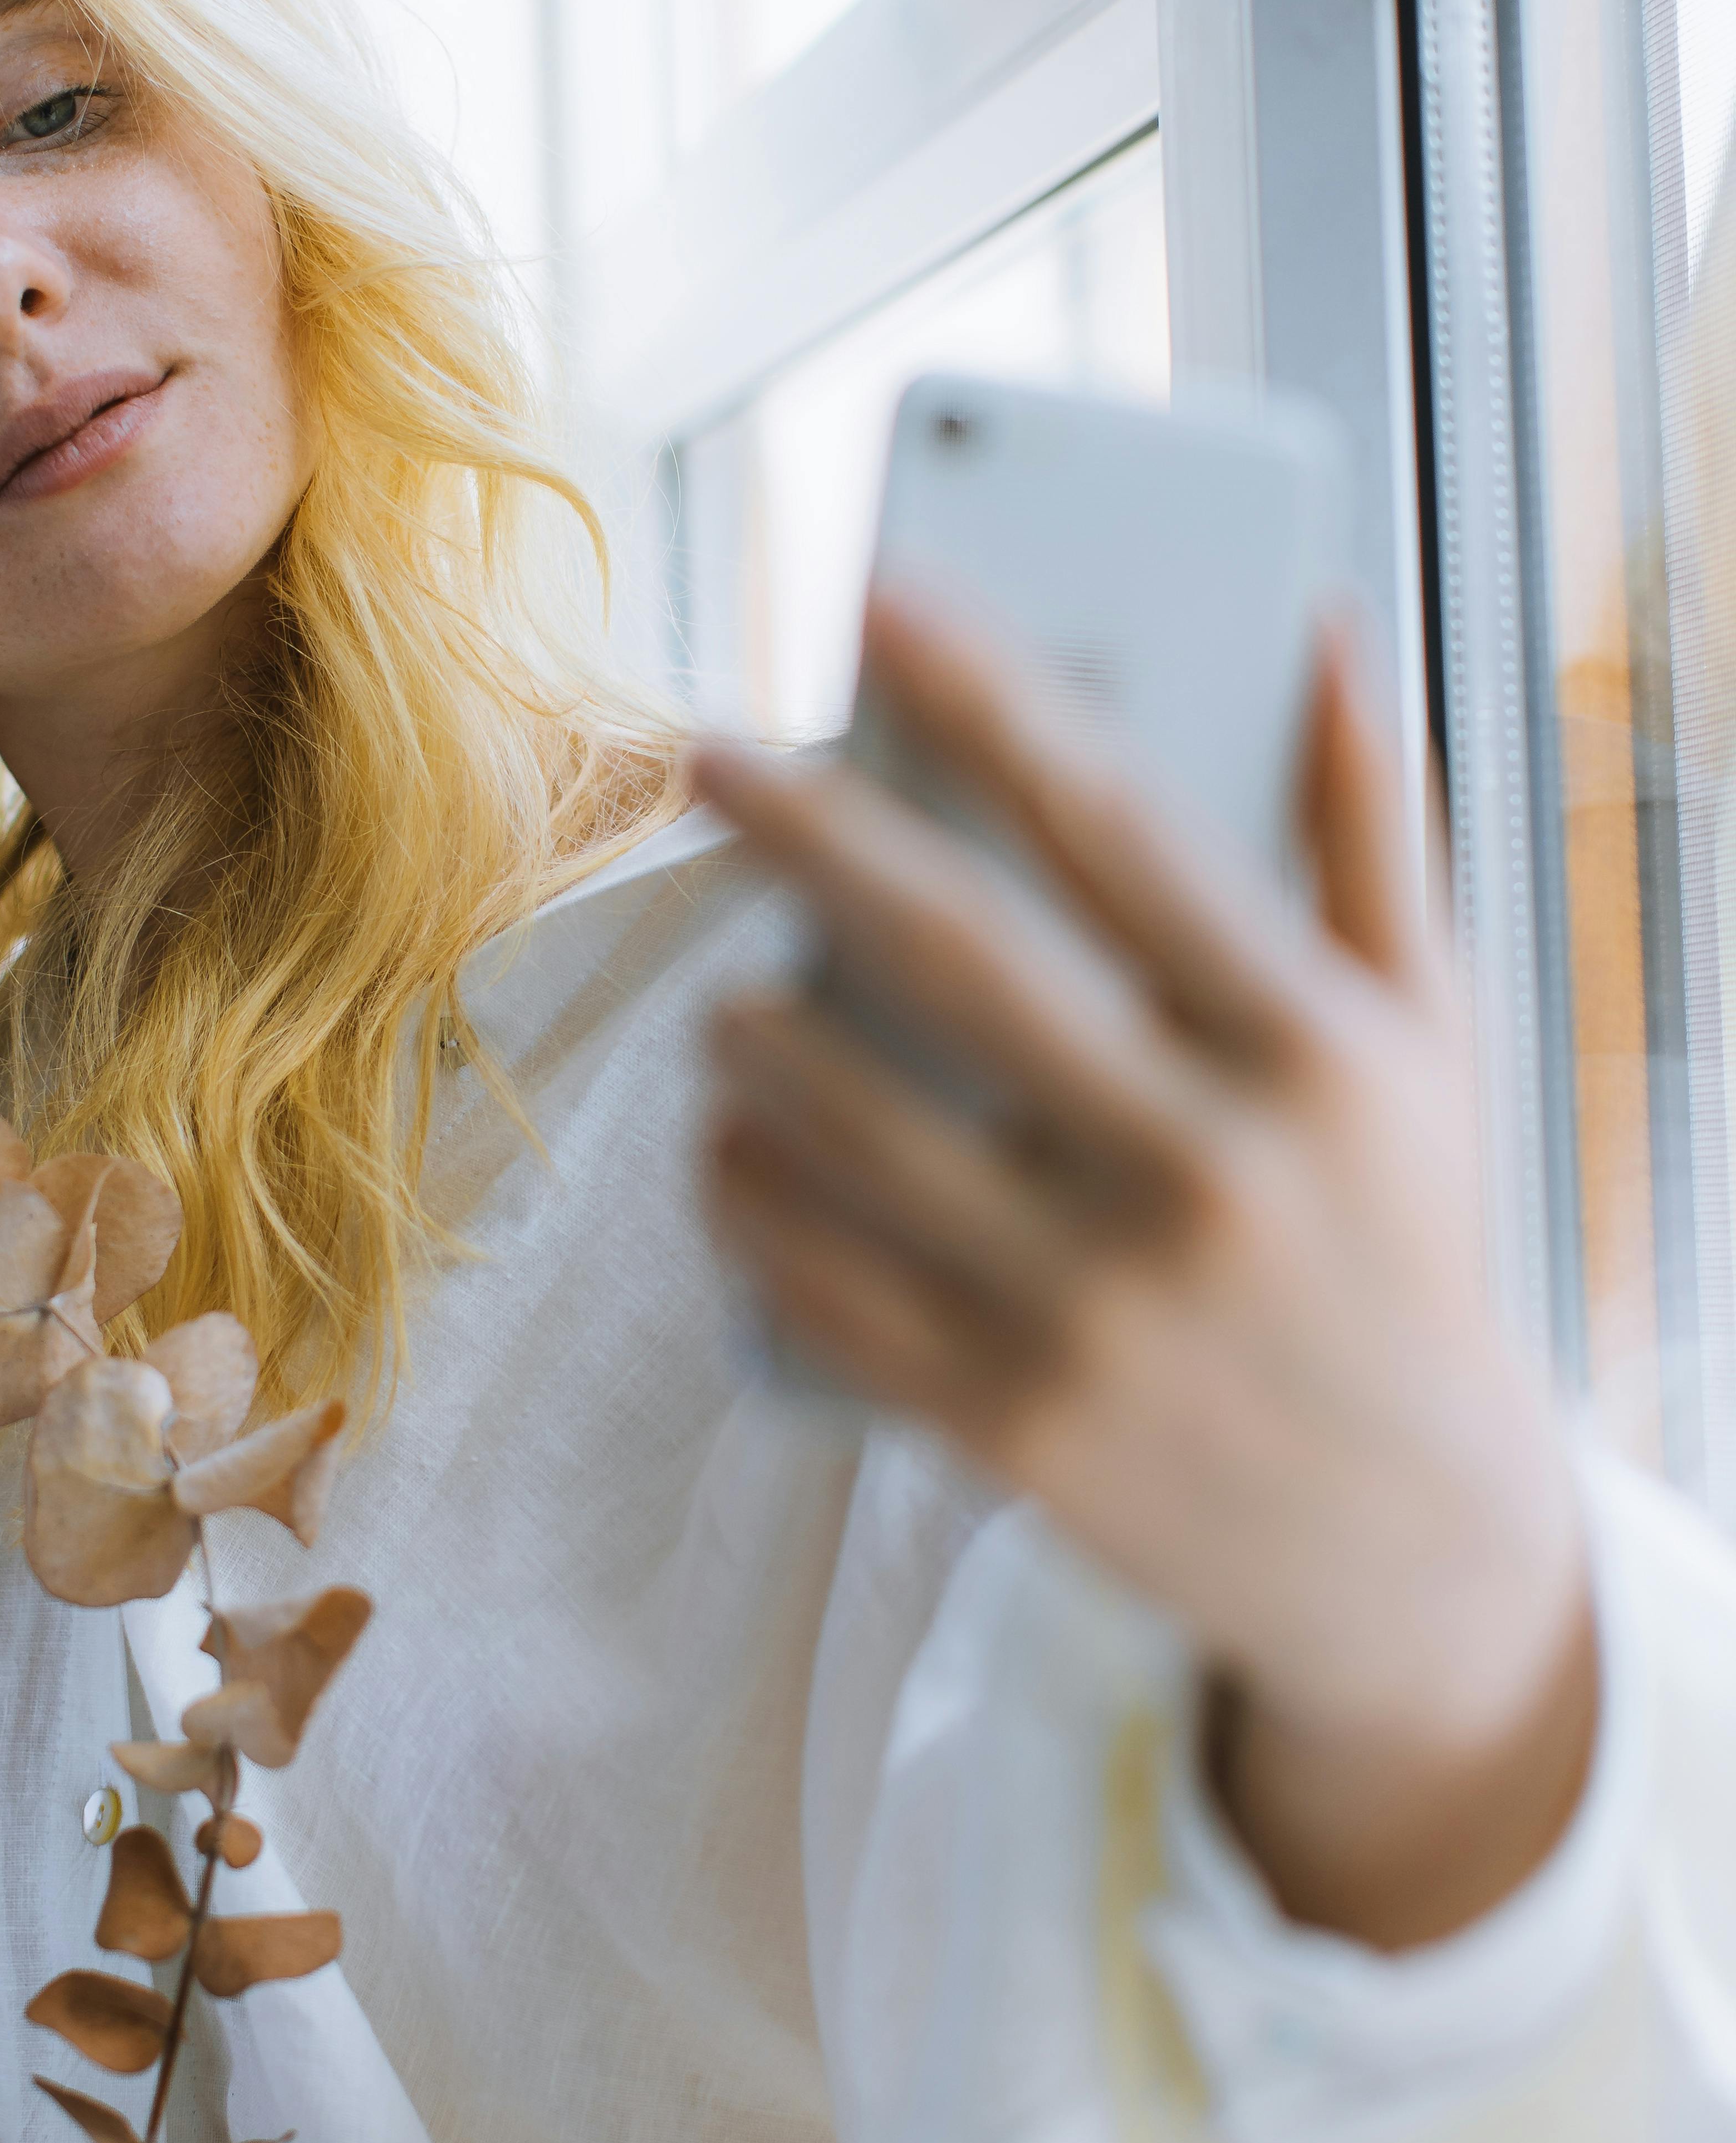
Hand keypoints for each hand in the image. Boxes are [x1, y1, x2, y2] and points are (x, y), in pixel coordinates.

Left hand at [693, 587, 1595, 1949]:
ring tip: (722, 995)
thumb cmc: (1406, 1246)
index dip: (994, 692)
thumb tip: (1322, 628)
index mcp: (1311, 1051)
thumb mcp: (1434, 1038)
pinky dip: (748, 1203)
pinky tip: (727, 1148)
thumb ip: (1373, 832)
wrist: (1417, 1545)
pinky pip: (823, 1286)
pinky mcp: (1012, 1423)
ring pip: (854, 1126)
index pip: (1123, 826)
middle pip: (958, 953)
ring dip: (750, 1035)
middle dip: (811, 831)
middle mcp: (1204, 1168)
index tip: (882, 597)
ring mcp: (1098, 1306)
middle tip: (707, 755)